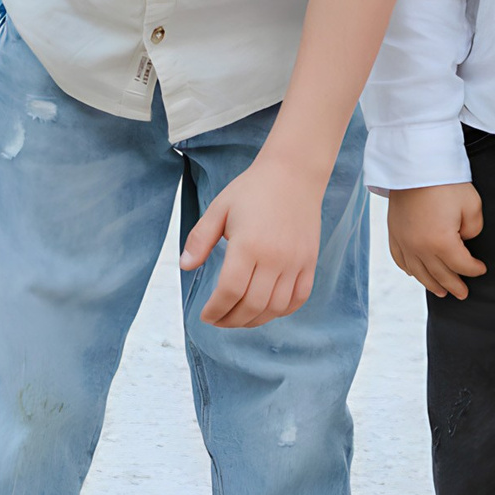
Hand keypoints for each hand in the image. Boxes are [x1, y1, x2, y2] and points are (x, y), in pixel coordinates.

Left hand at [182, 146, 324, 327]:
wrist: (294, 173)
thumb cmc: (253, 189)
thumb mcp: (219, 209)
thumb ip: (200, 239)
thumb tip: (184, 266)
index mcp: (248, 245)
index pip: (230, 292)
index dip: (215, 310)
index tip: (205, 316)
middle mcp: (274, 258)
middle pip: (252, 305)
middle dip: (231, 320)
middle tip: (218, 320)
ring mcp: (296, 262)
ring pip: (275, 307)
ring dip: (255, 320)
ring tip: (239, 318)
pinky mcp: (310, 261)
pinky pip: (299, 298)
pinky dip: (282, 311)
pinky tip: (266, 309)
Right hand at [385, 182, 486, 299]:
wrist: (414, 163)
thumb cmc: (445, 182)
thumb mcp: (471, 204)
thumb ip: (473, 229)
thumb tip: (463, 239)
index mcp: (441, 243)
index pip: (462, 265)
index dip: (474, 269)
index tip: (481, 269)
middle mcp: (420, 247)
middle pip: (440, 275)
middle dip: (454, 285)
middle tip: (463, 294)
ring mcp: (404, 241)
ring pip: (419, 273)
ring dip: (432, 284)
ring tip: (442, 292)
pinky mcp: (393, 232)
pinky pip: (400, 259)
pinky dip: (409, 269)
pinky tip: (415, 274)